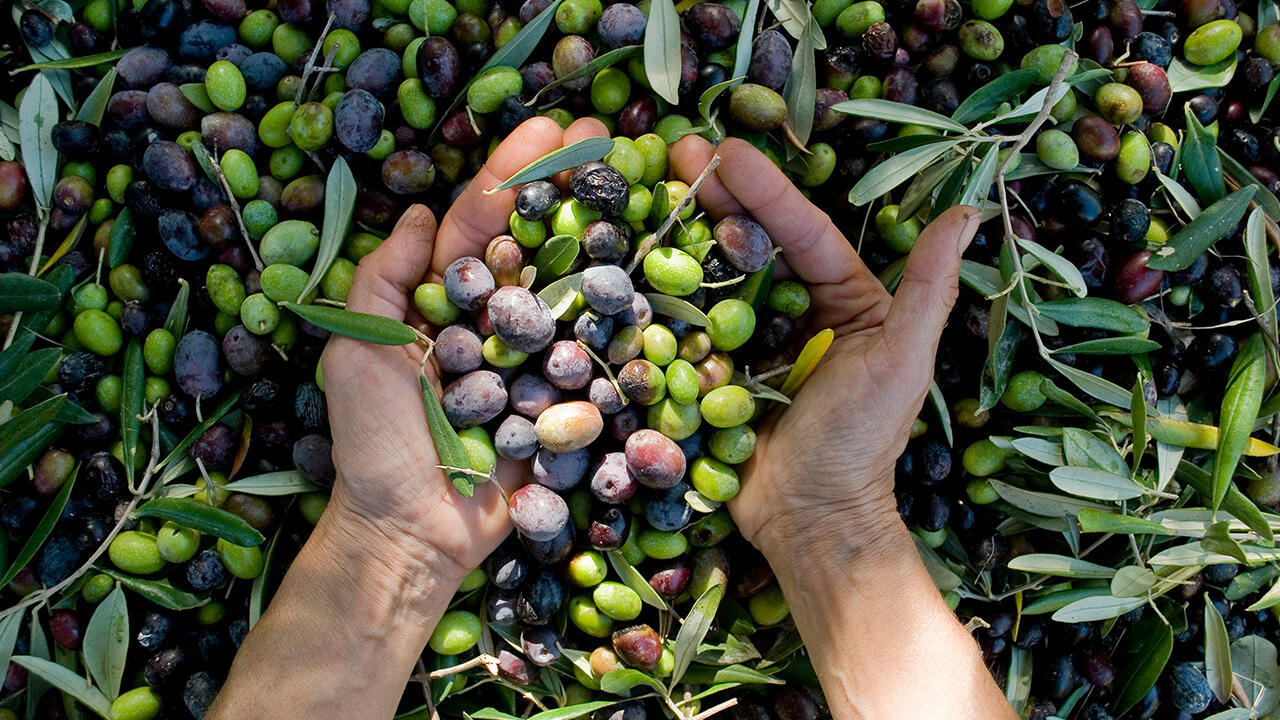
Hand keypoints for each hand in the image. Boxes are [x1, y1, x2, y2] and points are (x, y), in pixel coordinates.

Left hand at [320, 117, 606, 578]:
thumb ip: (382, 280)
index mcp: (442, 303)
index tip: (553, 128)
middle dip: (570, 187)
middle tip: (611, 136)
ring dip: (605, 236)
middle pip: (536, 242)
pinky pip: (597, 354)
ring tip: (641, 186)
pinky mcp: (565, 401)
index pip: (480, 224)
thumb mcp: (357, 352)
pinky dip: (623, 316)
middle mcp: (492, 321)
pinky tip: (653, 273)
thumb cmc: (377, 444)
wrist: (415, 534)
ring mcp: (533, 359)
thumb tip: (417, 214)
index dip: (513, 174)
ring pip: (573, 289)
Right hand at [669, 137, 980, 564]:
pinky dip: (664, 292)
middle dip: (717, 195)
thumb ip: (927, 288)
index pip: (803, 233)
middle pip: (753, 242)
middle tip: (676, 150)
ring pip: (716, 275)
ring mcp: (750, 341)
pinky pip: (688, 325)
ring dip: (685, 231)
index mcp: (846, 300)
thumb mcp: (902, 359)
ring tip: (651, 188)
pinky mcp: (713, 371)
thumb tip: (966, 212)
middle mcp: (796, 312)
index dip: (767, 191)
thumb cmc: (863, 441)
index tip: (727, 151)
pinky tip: (635, 256)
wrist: (809, 519)